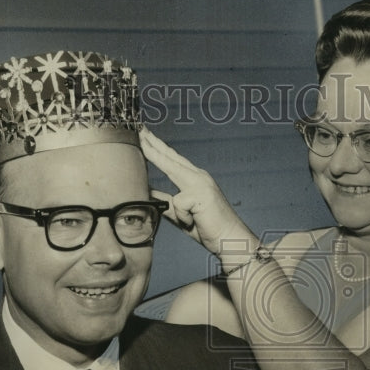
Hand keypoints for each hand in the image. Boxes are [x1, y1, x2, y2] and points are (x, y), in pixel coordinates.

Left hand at [140, 128, 255, 261]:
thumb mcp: (181, 214)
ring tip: (142, 138)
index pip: (172, 160)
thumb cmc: (207, 228)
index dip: (158, 148)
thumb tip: (148, 193)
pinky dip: (183, 218)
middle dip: (154, 142)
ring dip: (155, 155)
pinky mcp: (201, 194)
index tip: (144, 137)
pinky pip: (178, 205)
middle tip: (139, 129)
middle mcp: (199, 176)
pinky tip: (194, 222)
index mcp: (194, 179)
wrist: (230, 240)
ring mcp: (201, 183)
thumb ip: (166, 203)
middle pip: (171, 156)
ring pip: (171, 167)